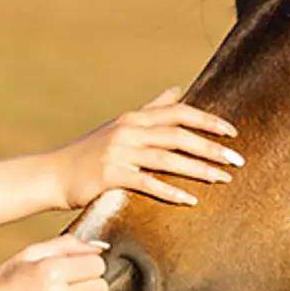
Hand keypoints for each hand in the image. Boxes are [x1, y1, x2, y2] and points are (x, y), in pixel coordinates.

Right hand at [0, 236, 109, 290]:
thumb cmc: (0, 284)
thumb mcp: (27, 256)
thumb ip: (65, 246)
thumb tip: (100, 247)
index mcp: (49, 271)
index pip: (97, 265)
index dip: (88, 264)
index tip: (74, 267)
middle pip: (100, 289)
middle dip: (89, 284)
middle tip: (68, 285)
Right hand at [49, 88, 241, 209]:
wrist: (52, 175)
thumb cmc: (89, 153)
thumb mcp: (120, 126)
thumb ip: (150, 109)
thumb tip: (177, 90)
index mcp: (134, 118)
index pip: (178, 113)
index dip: (207, 120)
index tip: (232, 131)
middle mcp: (128, 131)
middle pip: (178, 134)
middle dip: (211, 147)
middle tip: (237, 160)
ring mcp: (119, 152)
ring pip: (167, 158)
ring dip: (198, 169)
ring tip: (222, 180)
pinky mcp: (110, 175)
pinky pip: (146, 183)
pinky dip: (170, 191)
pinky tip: (189, 200)